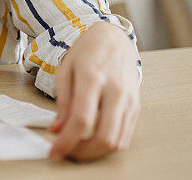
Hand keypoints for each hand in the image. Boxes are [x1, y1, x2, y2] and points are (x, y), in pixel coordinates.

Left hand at [47, 22, 139, 161]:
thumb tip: (57, 130)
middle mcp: (115, 90)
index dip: (67, 142)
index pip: (82, 120)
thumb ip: (62, 103)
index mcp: (92, 77)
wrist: (113, 38)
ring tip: (78, 147)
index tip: (54, 152)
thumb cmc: (87, 52)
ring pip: (117, 141)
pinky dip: (108, 145)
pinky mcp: (136, 106)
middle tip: (67, 152)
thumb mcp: (66, 71)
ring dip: (95, 153)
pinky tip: (93, 140)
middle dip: (83, 153)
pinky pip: (126, 136)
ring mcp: (129, 99)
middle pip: (104, 136)